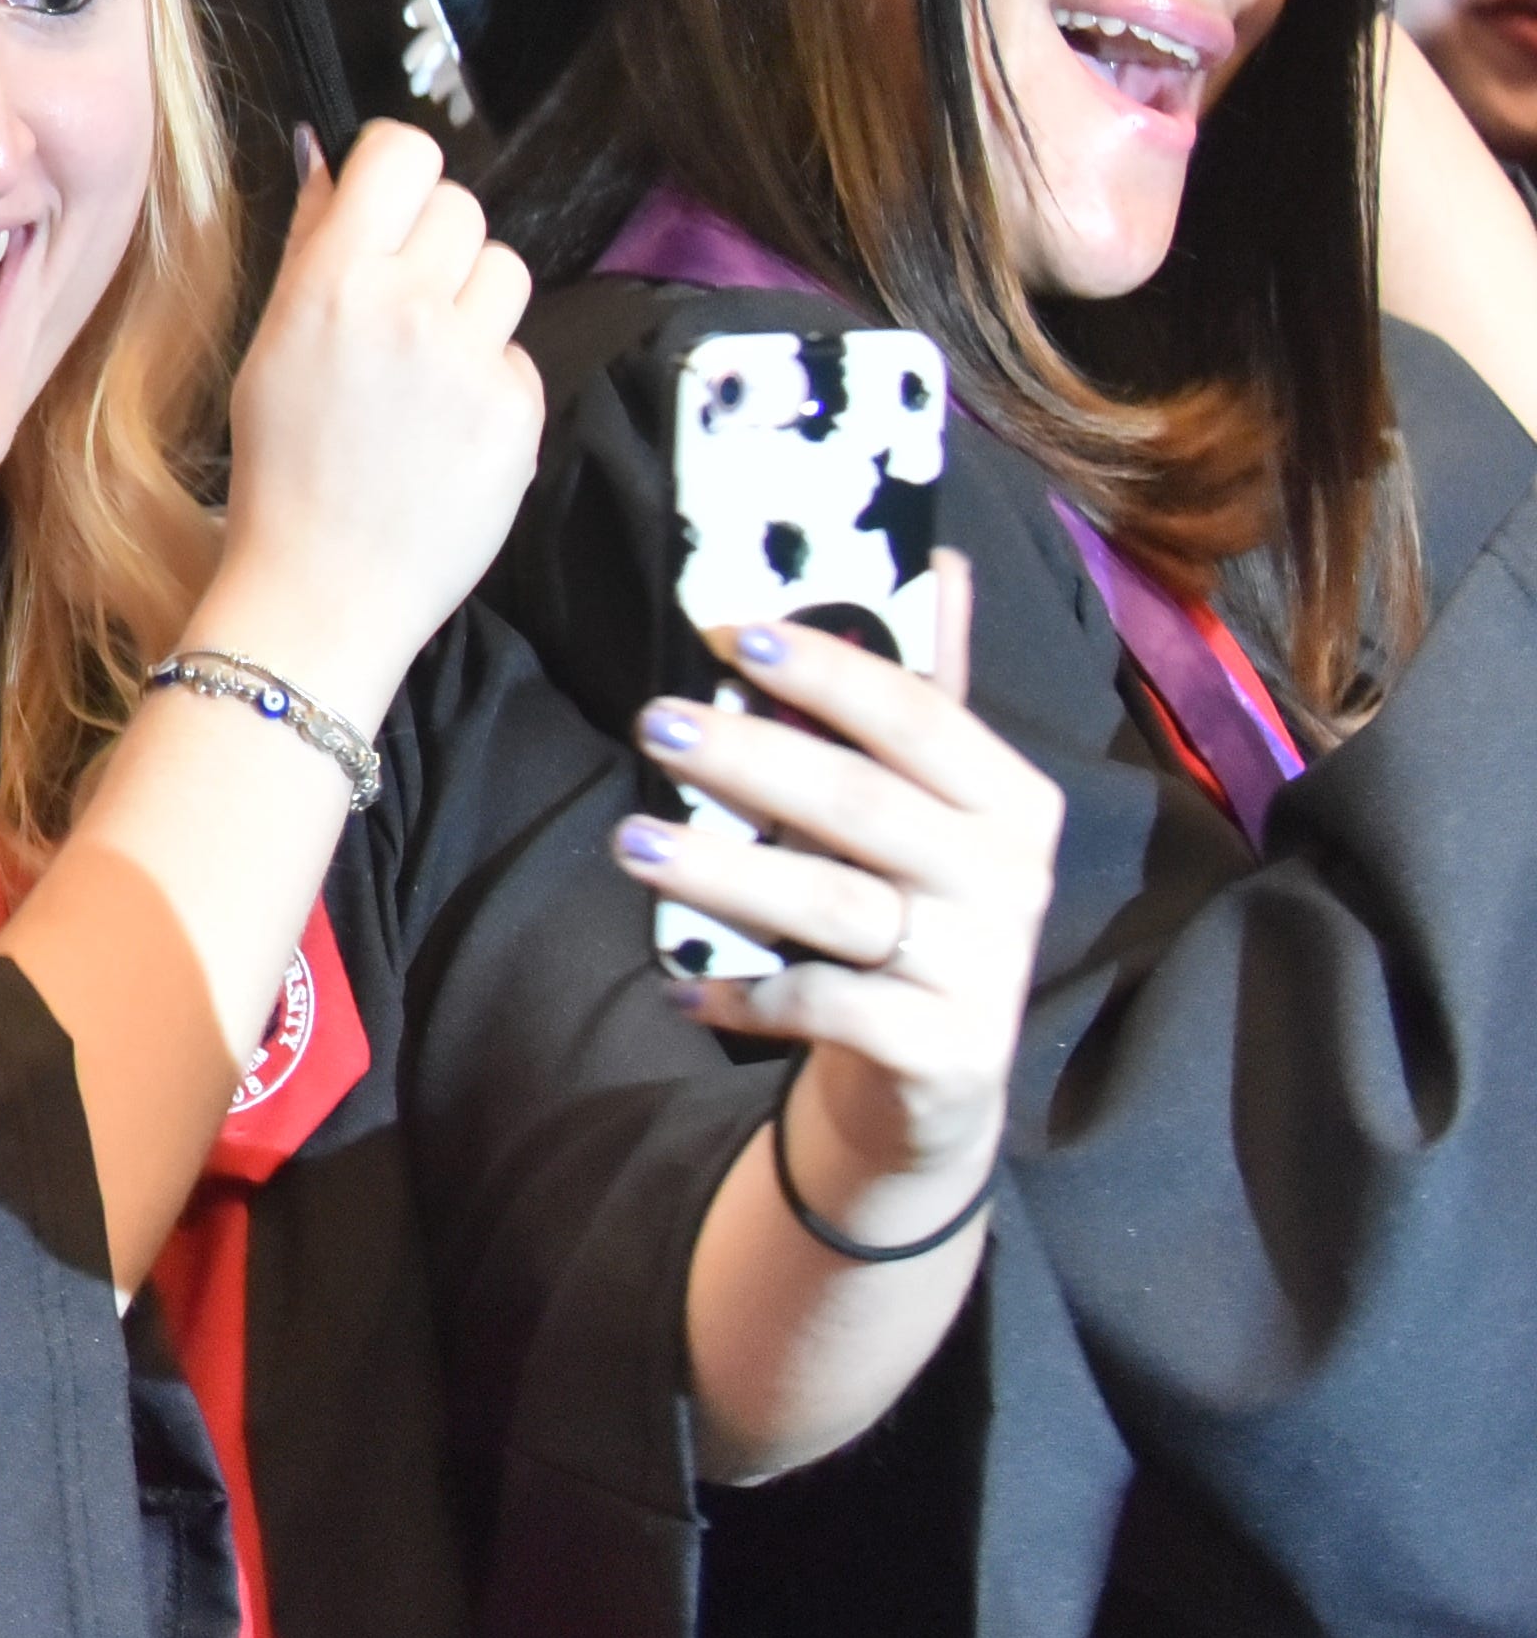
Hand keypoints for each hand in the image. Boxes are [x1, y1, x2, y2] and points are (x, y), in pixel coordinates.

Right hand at [201, 123, 540, 705]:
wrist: (326, 589)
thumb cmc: (282, 471)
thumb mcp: (272, 347)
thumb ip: (309, 247)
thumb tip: (331, 162)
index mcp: (333, 281)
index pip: (403, 152)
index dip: (396, 166)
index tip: (386, 197)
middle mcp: (409, 307)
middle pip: (462, 205)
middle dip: (434, 240)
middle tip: (402, 296)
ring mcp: (472, 361)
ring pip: (505, 269)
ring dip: (473, 299)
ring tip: (430, 359)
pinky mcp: (520, 412)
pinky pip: (521, 353)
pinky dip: (489, 377)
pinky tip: (447, 423)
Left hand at [622, 578, 1054, 1229]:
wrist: (933, 1080)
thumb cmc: (910, 908)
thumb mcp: (930, 804)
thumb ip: (925, 693)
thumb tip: (935, 557)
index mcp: (1010, 801)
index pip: (920, 716)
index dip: (829, 672)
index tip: (734, 632)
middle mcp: (1008, 880)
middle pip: (861, 805)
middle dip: (750, 760)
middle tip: (651, 722)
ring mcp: (979, 970)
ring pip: (830, 906)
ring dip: (721, 872)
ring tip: (628, 841)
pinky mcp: (941, 1050)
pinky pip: (822, 1008)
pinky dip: (744, 995)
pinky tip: (676, 983)